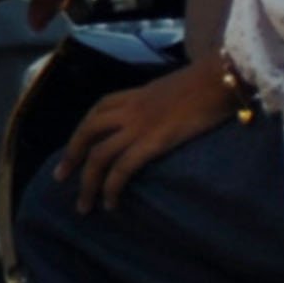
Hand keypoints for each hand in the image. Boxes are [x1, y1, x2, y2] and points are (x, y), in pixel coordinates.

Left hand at [57, 60, 239, 213]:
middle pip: (87, 132)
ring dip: (87, 183)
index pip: (97, 110)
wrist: (223, 77)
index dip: (82, 131)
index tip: (74, 149)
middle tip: (60, 178)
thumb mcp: (175, 88)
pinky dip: (112, 188)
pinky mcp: (153, 141)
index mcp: (135, 94)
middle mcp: (129, 109)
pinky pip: (122, 168)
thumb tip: (164, 114)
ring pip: (98, 156)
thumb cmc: (210, 81)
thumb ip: (162, 101)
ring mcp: (138, 125)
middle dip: (71, 157)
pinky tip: (111, 203)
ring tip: (83, 205)